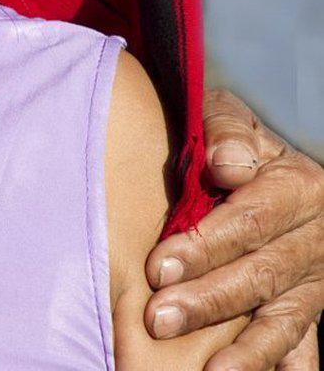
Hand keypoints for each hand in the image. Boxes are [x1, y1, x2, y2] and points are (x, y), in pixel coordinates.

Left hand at [146, 88, 322, 369]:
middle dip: (208, 301)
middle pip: (261, 276)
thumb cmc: (234, 142)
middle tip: (158, 319)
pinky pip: (304, 348)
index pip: (248, 222)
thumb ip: (225, 133)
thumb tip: (223, 163)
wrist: (273, 166)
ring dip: (246, 351)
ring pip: (284, 321)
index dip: (203, 246)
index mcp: (298, 189)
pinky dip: (287, 370)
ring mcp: (316, 283)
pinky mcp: (309, 311)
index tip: (157, 267)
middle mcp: (314, 241)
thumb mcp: (229, 118)